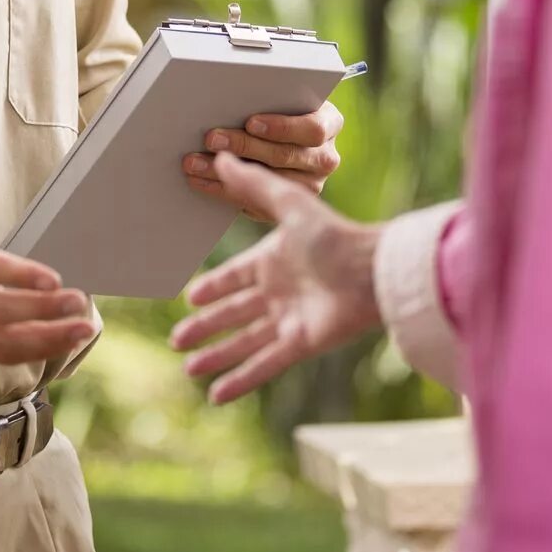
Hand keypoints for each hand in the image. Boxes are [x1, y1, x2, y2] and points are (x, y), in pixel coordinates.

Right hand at [169, 153, 381, 403]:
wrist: (373, 273)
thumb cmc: (334, 235)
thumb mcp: (288, 204)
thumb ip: (253, 185)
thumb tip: (220, 156)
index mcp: (274, 260)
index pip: (234, 278)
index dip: (212, 287)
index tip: (189, 298)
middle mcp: (279, 292)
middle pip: (233, 314)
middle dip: (205, 327)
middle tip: (177, 339)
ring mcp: (289, 321)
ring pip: (243, 343)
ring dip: (217, 356)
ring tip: (189, 369)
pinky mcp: (301, 346)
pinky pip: (264, 366)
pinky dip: (240, 380)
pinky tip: (217, 395)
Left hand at [181, 102, 343, 213]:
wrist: (282, 136)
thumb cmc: (279, 107)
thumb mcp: (283, 97)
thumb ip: (268, 96)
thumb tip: (231, 96)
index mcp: (330, 124)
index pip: (313, 129)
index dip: (282, 127)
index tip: (251, 122)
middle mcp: (325, 157)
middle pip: (286, 155)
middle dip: (244, 146)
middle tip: (211, 139)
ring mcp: (311, 184)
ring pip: (269, 182)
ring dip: (227, 173)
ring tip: (196, 163)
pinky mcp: (288, 203)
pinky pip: (256, 203)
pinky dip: (224, 190)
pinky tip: (201, 181)